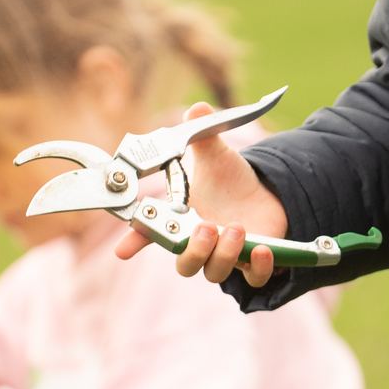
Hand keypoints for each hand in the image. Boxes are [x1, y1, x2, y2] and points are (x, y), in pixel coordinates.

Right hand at [113, 102, 288, 287]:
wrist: (266, 194)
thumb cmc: (230, 180)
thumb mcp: (215, 157)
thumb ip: (203, 138)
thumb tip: (197, 109)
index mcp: (182, 221)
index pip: (151, 234)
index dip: (134, 242)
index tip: (122, 249)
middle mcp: (200, 243)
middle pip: (185, 265)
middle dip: (193, 250)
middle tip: (205, 227)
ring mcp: (226, 256)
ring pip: (215, 273)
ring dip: (224, 254)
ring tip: (236, 228)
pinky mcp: (254, 263)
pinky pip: (253, 279)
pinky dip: (258, 268)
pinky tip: (263, 250)